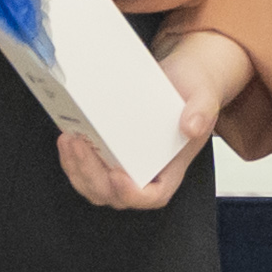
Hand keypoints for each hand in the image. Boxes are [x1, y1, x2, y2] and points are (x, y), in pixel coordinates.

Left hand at [57, 29, 251, 210]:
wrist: (182, 76)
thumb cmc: (194, 91)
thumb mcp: (204, 96)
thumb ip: (201, 111)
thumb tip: (191, 126)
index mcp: (172, 167)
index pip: (154, 196)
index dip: (133, 194)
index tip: (118, 175)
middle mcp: (147, 172)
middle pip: (115, 195)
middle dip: (93, 176)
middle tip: (81, 145)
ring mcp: (125, 164)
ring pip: (95, 186)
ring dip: (78, 169)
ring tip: (70, 139)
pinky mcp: (108, 151)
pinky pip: (86, 169)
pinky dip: (73, 159)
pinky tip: (67, 136)